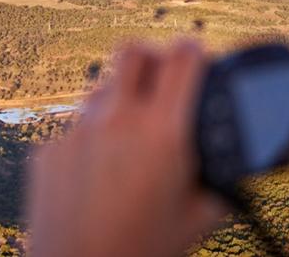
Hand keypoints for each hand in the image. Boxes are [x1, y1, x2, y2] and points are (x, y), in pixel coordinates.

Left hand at [26, 40, 226, 256]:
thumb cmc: (145, 249)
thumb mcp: (201, 213)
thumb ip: (222, 176)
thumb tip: (239, 156)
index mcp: (162, 131)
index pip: (182, 56)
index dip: (194, 50)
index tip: (198, 58)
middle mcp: (117, 120)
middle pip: (134, 50)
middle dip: (152, 58)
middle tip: (162, 80)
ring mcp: (77, 131)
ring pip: (103, 88)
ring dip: (121, 99)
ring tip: (131, 136)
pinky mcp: (50, 149)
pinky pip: (76, 125)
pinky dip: (93, 137)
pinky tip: (100, 170)